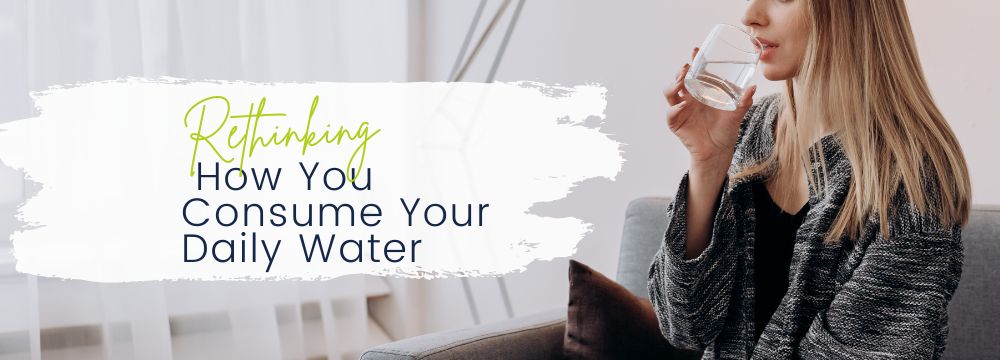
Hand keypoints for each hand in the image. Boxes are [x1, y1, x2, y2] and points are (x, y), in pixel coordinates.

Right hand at [664, 47, 756, 168]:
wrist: (718, 151)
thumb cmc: (726, 131)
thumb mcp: (737, 114)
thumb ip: (744, 101)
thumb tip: (753, 87)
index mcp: (701, 92)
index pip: (694, 73)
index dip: (694, 61)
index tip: (696, 50)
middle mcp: (689, 98)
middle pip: (679, 79)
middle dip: (680, 71)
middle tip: (687, 67)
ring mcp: (681, 110)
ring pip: (670, 93)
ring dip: (673, 85)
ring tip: (681, 82)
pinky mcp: (676, 123)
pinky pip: (671, 113)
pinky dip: (675, 108)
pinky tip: (683, 106)